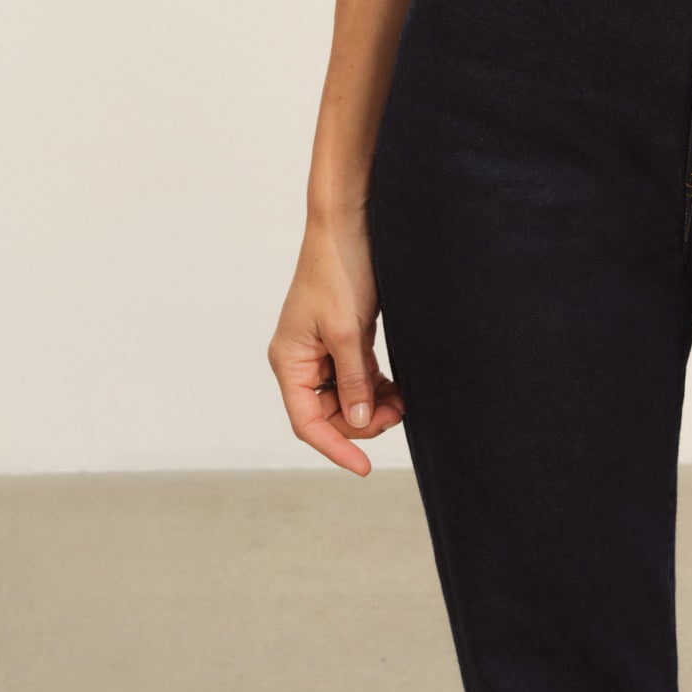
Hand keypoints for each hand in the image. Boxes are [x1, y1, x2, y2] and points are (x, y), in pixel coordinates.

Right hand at [268, 216, 404, 475]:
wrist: (347, 225)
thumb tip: (359, 421)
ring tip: (403, 403)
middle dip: (361, 421)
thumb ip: (354, 378)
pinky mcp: (343, 338)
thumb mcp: (347, 330)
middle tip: (398, 415)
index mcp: (289, 361)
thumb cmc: (337, 271)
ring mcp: (322, 351)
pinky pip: (357, 376)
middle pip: (328, 413)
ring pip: (346, 396)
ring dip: (372, 405)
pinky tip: (397, 390)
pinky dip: (375, 386)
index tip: (365, 466)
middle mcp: (301, 360)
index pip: (307, 422)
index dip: (335, 447)